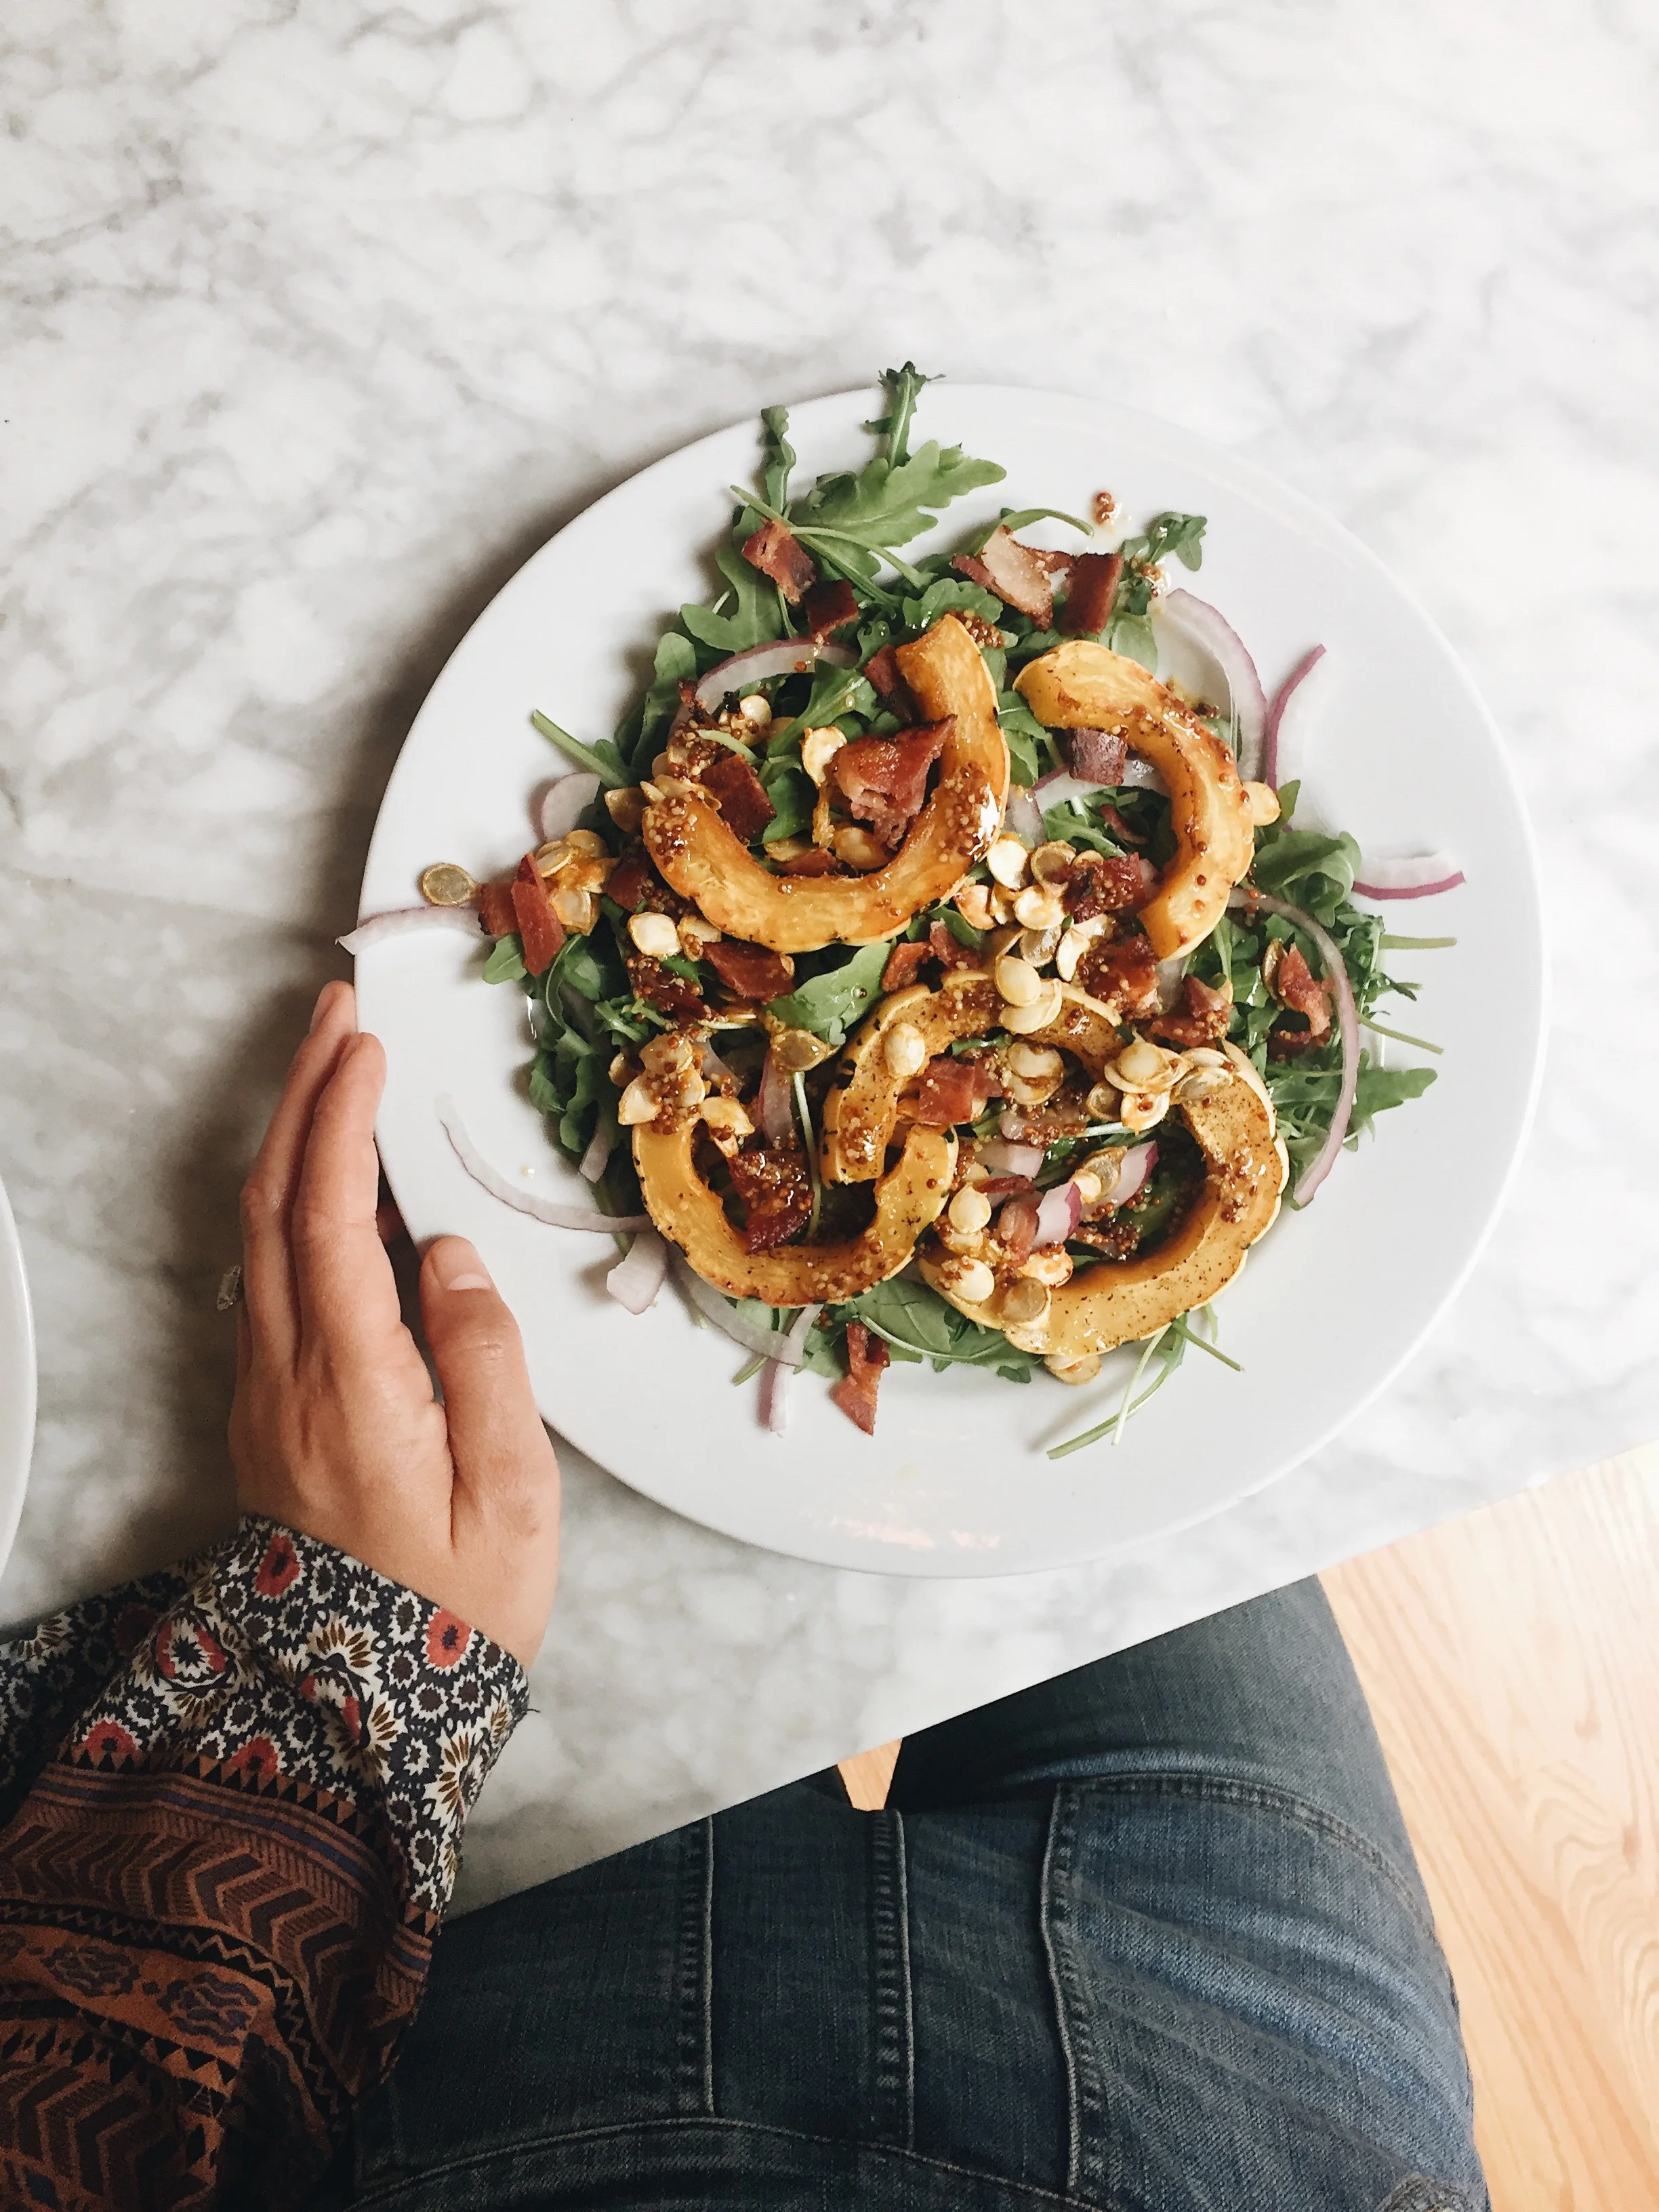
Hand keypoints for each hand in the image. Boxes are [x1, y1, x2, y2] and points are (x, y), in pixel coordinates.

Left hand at [230, 981, 559, 1665]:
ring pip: (257, 1238)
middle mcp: (287, 1380)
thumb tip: (455, 1258)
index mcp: (352, 1390)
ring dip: (288, 1142)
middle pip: (272, 1206)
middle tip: (334, 1016)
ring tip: (330, 1072)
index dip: (342, 1122)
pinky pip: (264, 1278)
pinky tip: (325, 1182)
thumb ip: (484, 1365)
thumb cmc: (453, 1611)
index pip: (332, 1221)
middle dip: (299, 1096)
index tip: (365, 1046)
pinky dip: (289, 1202)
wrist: (355, 1713)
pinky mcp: (266, 1413)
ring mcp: (264, 1396)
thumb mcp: (508, 1497)